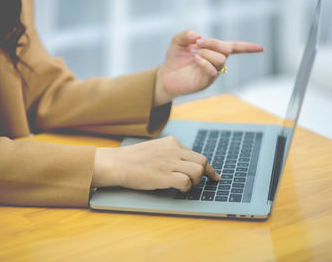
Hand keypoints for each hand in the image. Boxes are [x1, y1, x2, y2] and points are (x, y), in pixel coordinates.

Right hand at [92, 136, 219, 191]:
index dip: (208, 168)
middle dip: (203, 175)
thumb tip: (185, 164)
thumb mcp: (155, 149)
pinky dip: (186, 188)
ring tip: (184, 186)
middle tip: (195, 183)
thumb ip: (170, 153)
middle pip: (202, 162)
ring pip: (198, 171)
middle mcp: (174, 150)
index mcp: (172, 142)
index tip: (214, 176)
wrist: (116, 163)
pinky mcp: (164, 176)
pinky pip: (186, 182)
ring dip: (195, 182)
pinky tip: (177, 189)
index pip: (198, 154)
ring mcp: (169, 163)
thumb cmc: (132, 159)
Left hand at [154, 30, 263, 105]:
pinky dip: (204, 62)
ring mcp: (212, 73)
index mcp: (213, 51)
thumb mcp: (178, 42)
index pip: (235, 48)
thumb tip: (198, 36)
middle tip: (196, 43)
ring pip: (220, 59)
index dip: (248, 48)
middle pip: (226, 49)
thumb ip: (187, 35)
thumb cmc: (174, 59)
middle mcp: (216, 62)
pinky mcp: (206, 82)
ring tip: (193, 53)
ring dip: (207, 52)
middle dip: (213, 43)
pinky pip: (212, 71)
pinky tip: (195, 59)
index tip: (261, 48)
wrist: (165, 77)